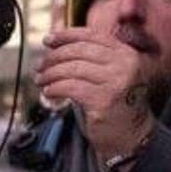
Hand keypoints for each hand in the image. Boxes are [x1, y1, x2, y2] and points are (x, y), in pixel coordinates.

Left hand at [36, 25, 157, 165]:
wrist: (130, 136)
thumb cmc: (115, 105)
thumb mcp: (110, 75)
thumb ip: (91, 59)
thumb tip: (57, 46)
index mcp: (126, 53)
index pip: (92, 35)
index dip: (67, 35)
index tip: (48, 39)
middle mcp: (124, 64)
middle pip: (80, 51)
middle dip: (54, 57)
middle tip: (40, 66)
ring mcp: (116, 81)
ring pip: (72, 68)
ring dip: (51, 74)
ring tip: (41, 80)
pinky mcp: (104, 99)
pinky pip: (70, 87)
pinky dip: (55, 88)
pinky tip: (49, 92)